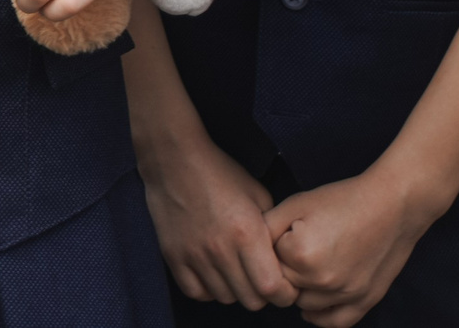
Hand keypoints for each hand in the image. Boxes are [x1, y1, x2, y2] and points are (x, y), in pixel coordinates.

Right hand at [140, 125, 296, 308]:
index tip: (286, 285)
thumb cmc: (220, 173)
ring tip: (237, 273)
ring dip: (236, 290)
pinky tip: (213, 273)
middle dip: (263, 295)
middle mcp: (220, 249)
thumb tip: (282, 259)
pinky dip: (208, 289)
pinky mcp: (173, 254)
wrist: (173, 158)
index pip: (273, 289)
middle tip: (261, 278)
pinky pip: (196, 292)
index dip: (285, 294)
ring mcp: (193, 254)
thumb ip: (272, 231)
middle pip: (251, 300)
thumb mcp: (258, 196)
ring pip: (225, 298)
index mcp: (247, 233)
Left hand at [269, 170, 437, 325]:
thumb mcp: (294, 205)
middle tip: (296, 248)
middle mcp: (322, 280)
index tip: (283, 236)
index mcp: (300, 255)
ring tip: (308, 266)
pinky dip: (320, 317)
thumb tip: (245, 247)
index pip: (266, 262)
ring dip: (301, 290)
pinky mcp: (366, 301)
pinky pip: (335, 322)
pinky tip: (311, 305)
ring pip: (304, 305)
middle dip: (284, 269)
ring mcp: (346, 294)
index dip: (271, 248)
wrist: (391, 205)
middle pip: (284, 285)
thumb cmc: (341, 200)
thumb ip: (265, 228)